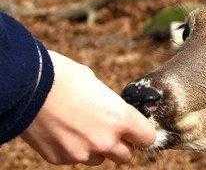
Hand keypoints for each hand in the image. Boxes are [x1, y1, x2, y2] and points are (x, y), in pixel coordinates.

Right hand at [21, 51, 155, 165]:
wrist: (26, 86)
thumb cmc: (64, 78)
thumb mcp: (98, 85)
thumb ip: (112, 106)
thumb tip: (115, 112)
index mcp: (121, 119)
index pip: (148, 138)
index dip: (142, 132)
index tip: (136, 128)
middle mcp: (105, 140)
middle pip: (127, 155)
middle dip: (121, 144)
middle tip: (110, 129)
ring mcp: (82, 153)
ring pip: (100, 159)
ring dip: (97, 148)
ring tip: (82, 127)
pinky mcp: (61, 159)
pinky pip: (76, 158)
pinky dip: (74, 148)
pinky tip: (64, 130)